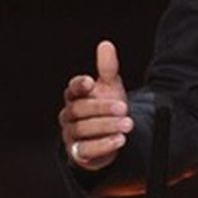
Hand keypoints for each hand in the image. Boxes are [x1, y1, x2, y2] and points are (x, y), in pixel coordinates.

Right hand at [58, 39, 131, 170]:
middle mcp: (69, 115)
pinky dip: (103, 145)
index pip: (72, 89)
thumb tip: (106, 44)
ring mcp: (71, 134)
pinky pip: (86, 150)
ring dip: (107, 126)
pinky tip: (120, 140)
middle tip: (124, 108)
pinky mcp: (78, 153)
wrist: (110, 135)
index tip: (90, 82)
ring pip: (84, 129)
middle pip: (80, 109)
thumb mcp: (110, 86)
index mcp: (75, 96)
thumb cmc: (107, 106)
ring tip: (128, 125)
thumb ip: (107, 68)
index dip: (79, 85)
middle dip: (102, 108)